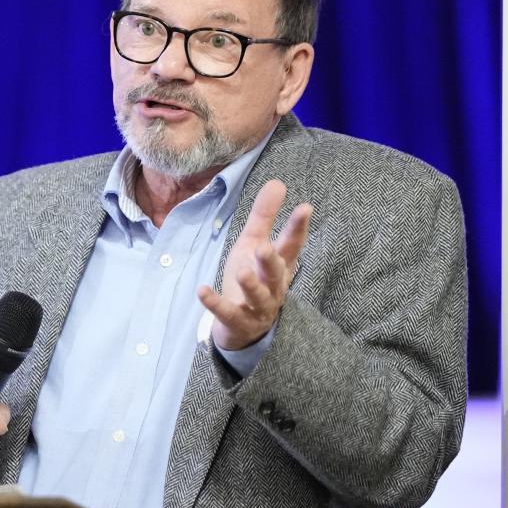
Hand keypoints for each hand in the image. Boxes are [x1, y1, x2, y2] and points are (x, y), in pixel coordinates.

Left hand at [198, 180, 311, 350]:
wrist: (243, 326)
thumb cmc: (252, 277)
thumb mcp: (254, 243)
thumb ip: (265, 216)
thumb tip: (277, 182)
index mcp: (279, 265)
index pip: (291, 245)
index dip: (298, 228)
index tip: (305, 208)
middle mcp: (272, 286)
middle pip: (275, 274)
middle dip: (270, 261)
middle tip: (263, 248)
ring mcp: (256, 307)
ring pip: (258, 297)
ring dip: (250, 285)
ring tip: (242, 272)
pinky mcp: (237, 321)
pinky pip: (227, 313)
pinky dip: (215, 303)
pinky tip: (203, 290)